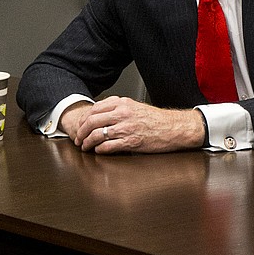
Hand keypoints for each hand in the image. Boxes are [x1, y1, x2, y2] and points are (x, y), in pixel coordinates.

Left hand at [64, 97, 206, 153]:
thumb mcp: (137, 107)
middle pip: (92, 122)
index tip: (81, 126)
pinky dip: (100, 150)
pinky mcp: (130, 142)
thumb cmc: (158, 120)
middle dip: (81, 132)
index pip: (94, 109)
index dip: (84, 119)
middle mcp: (123, 114)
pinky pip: (108, 146)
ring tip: (86, 147)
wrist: (174, 128)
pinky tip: (99, 151)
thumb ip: (119, 108)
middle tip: (79, 139)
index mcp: (123, 104)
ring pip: (97, 135)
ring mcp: (126, 128)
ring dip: (88, 142)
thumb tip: (102, 113)